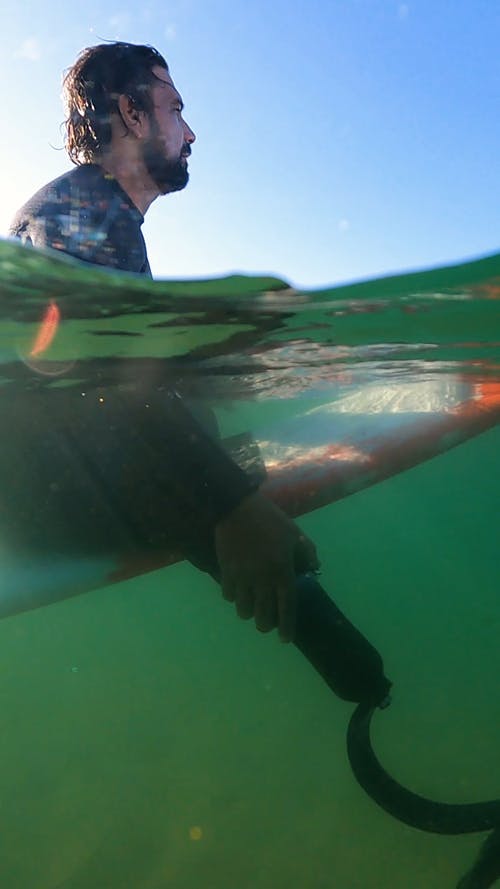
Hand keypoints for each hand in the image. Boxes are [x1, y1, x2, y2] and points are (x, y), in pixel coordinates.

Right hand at [214, 491, 319, 641]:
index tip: (285, 639)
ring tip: (252, 605)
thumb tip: (315, 570)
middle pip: (263, 616)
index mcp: (282, 571)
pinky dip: (233, 597)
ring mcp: (243, 577)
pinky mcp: (226, 572)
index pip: (286, 607)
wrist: (237, 508)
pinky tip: (237, 591)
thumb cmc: (270, 520)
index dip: (287, 626)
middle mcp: (263, 579)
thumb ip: (308, 553)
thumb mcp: (295, 533)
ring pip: (244, 610)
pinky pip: (228, 596)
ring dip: (249, 611)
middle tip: (268, 622)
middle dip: (266, 624)